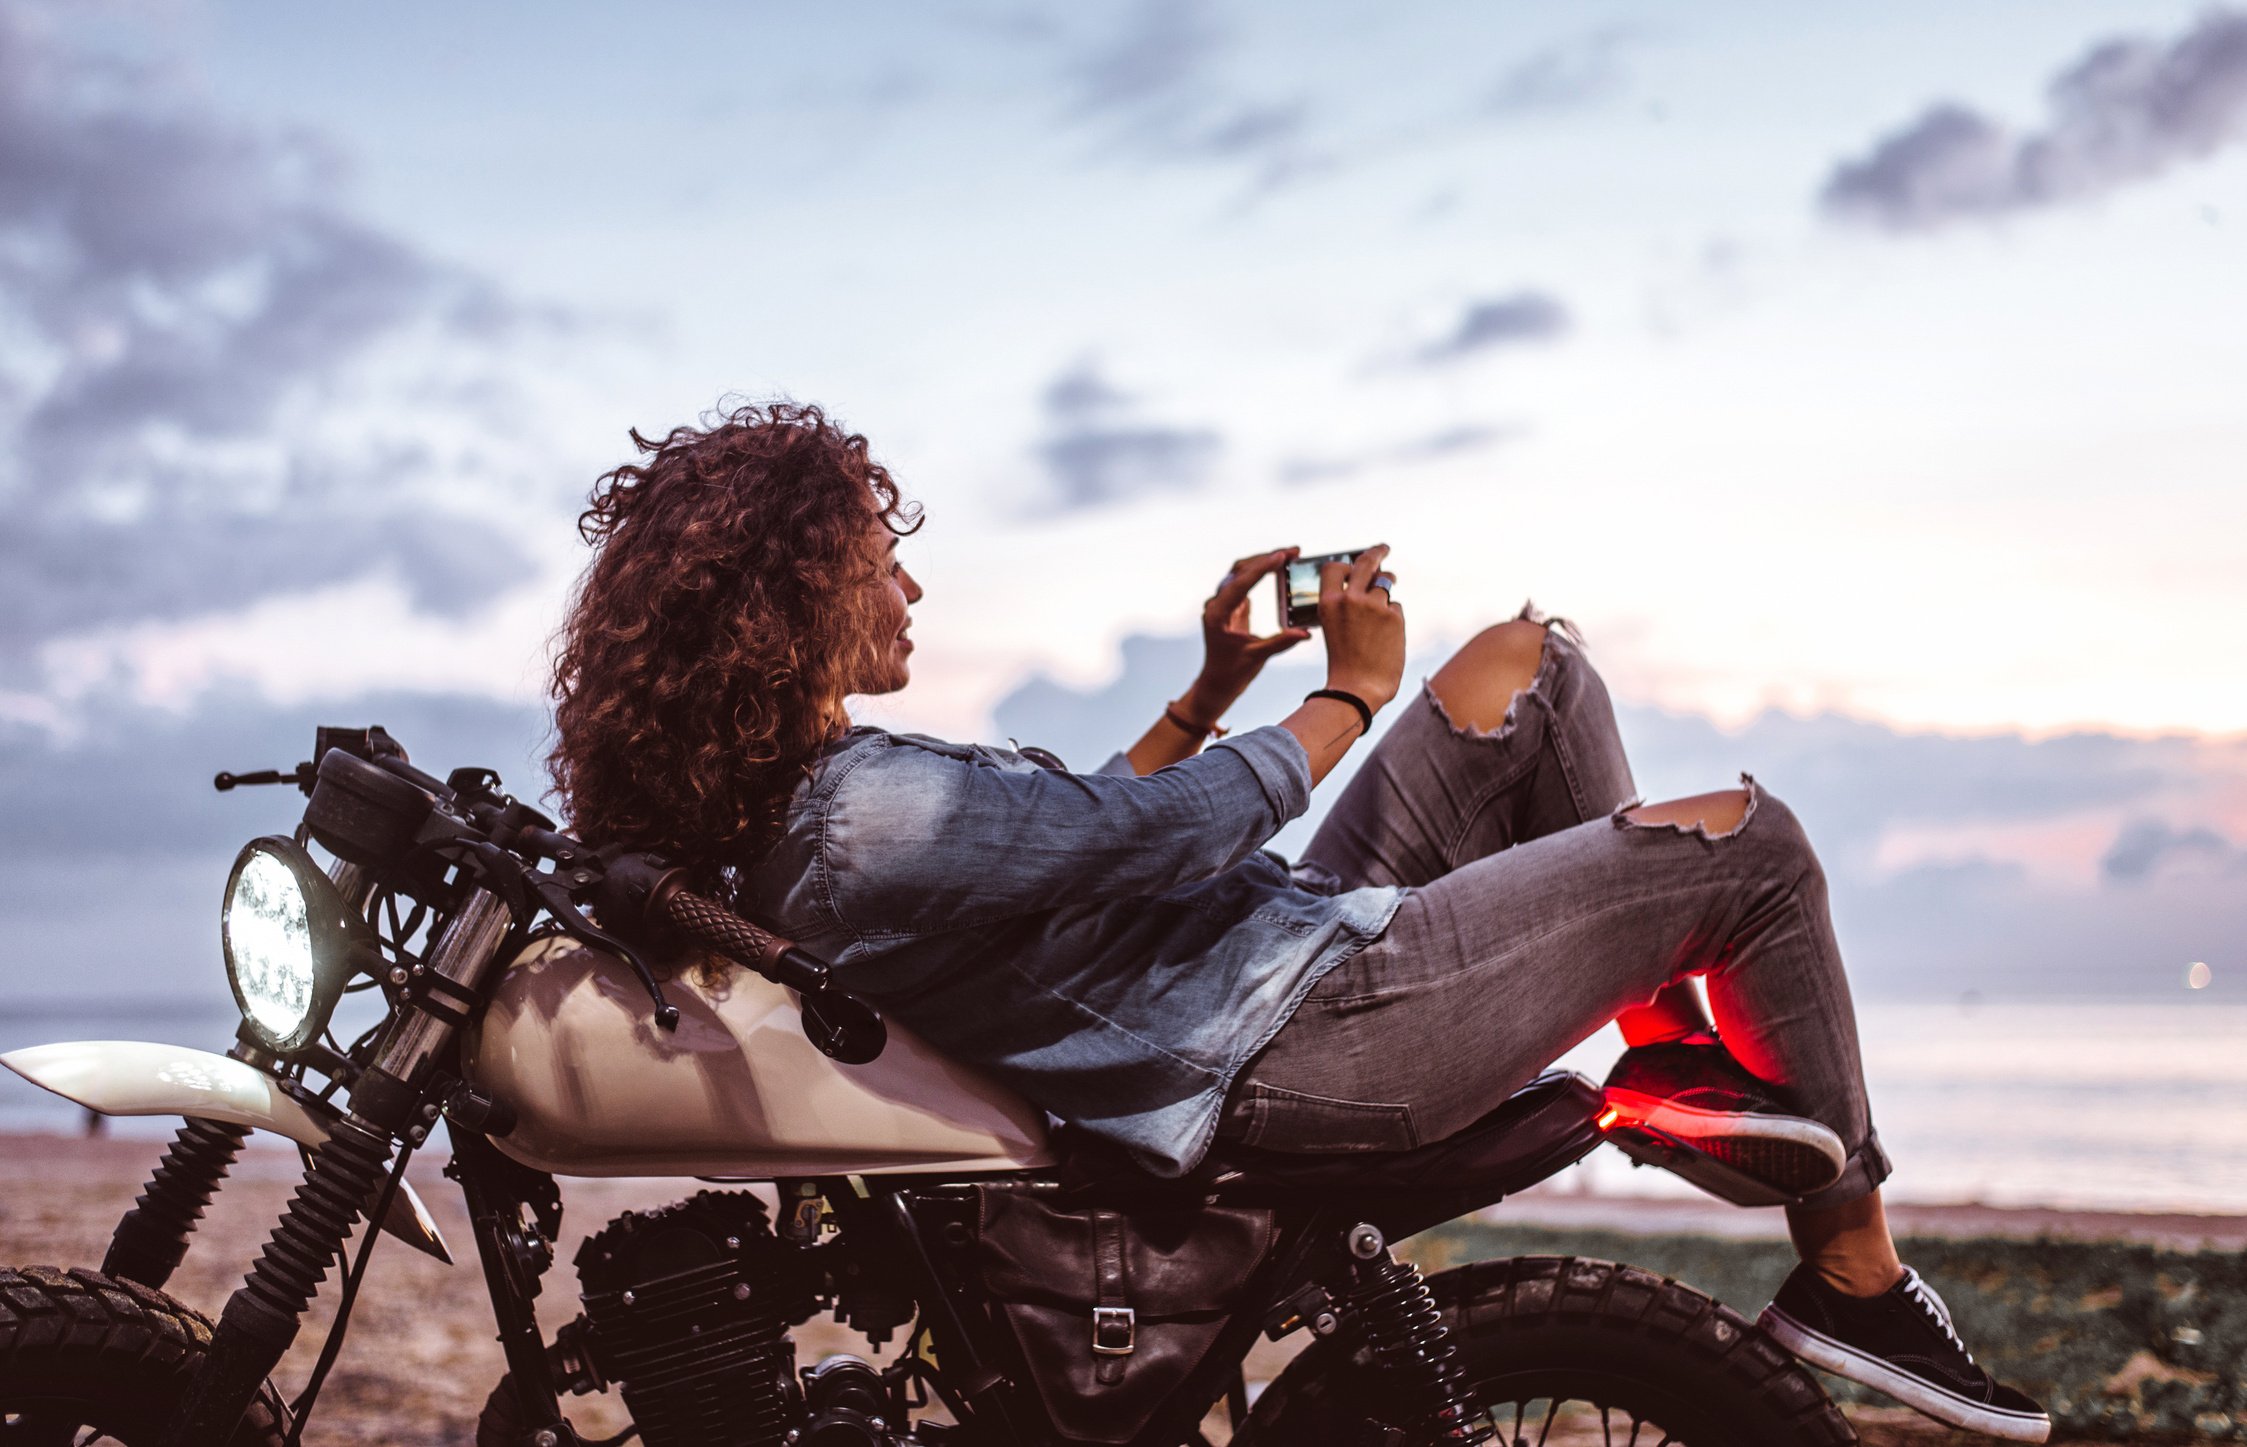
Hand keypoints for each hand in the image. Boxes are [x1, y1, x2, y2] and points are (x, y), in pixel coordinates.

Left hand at [1180, 548, 1311, 724]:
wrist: (1217, 683)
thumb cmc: (1232, 672)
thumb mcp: (1257, 657)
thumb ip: (1280, 642)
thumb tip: (1305, 633)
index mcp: (1218, 614)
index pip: (1241, 583)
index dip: (1262, 568)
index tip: (1282, 556)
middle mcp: (1217, 604)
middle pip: (1240, 570)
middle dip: (1266, 558)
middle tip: (1293, 551)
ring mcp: (1222, 603)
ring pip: (1241, 573)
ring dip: (1263, 562)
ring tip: (1288, 555)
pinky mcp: (1230, 606)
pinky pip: (1245, 582)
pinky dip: (1261, 573)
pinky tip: (1279, 569)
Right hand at [1318, 544, 1404, 711]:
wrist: (1358, 688)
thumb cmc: (1344, 662)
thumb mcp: (1334, 628)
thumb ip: (1345, 605)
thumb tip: (1368, 581)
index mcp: (1328, 602)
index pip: (1335, 568)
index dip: (1345, 564)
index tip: (1355, 560)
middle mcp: (1350, 598)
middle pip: (1366, 563)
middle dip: (1376, 552)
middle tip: (1383, 548)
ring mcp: (1374, 606)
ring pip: (1385, 582)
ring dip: (1388, 583)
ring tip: (1390, 587)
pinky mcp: (1394, 616)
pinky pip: (1395, 607)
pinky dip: (1392, 617)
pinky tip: (1386, 635)